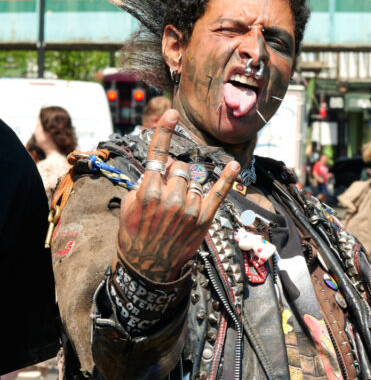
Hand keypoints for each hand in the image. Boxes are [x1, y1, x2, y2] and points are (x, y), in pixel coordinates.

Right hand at [117, 110, 240, 282]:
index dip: (164, 131)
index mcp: (148, 192)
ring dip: (186, 186)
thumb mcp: (128, 207)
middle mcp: (171, 197)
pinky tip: (233, 166)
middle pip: (178, 167)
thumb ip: (142, 184)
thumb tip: (157, 169)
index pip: (157, 156)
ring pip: (193, 179)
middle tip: (165, 193)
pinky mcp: (204, 218)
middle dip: (172, 174)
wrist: (149, 267)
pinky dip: (227, 178)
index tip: (171, 113)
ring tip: (176, 205)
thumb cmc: (135, 235)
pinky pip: (218, 193)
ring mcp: (190, 208)